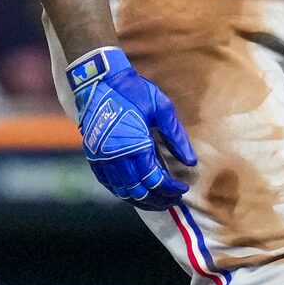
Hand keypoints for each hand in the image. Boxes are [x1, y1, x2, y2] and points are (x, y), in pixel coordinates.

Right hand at [67, 46, 196, 208]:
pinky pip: (108, 183)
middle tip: (172, 202)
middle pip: (139, 191)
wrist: (99, 81)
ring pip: (122, 191)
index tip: (182, 190)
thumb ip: (177, 137)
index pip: (155, 180)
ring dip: (140, 200)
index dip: (170, 189)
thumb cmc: (134, 91)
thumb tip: (190, 162)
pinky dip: (122, 192)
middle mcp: (116, 157)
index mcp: (136, 146)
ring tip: (156, 202)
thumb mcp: (162, 109)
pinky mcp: (93, 156)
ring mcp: (101, 159)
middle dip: (158, 200)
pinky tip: (134, 194)